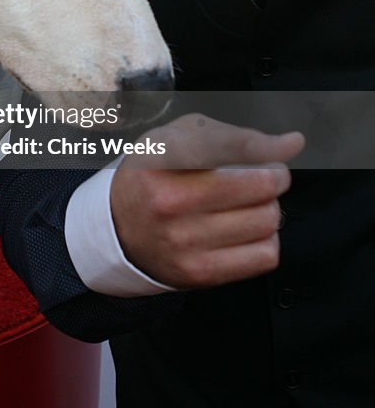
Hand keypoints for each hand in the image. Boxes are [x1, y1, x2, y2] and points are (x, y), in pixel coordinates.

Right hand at [110, 113, 304, 288]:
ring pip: (267, 220)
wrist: (118, 228)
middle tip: (265, 175)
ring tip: (251, 203)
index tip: (288, 144)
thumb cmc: (154, 175)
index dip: (269, 146)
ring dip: (269, 207)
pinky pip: (265, 255)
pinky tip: (246, 230)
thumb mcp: (176, 137)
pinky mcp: (199, 272)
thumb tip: (289, 144)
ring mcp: (184, 240)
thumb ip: (231, 135)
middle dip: (273, 176)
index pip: (232, 146)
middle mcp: (171, 200)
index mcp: (162, 157)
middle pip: (260, 185)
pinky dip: (265, 239)